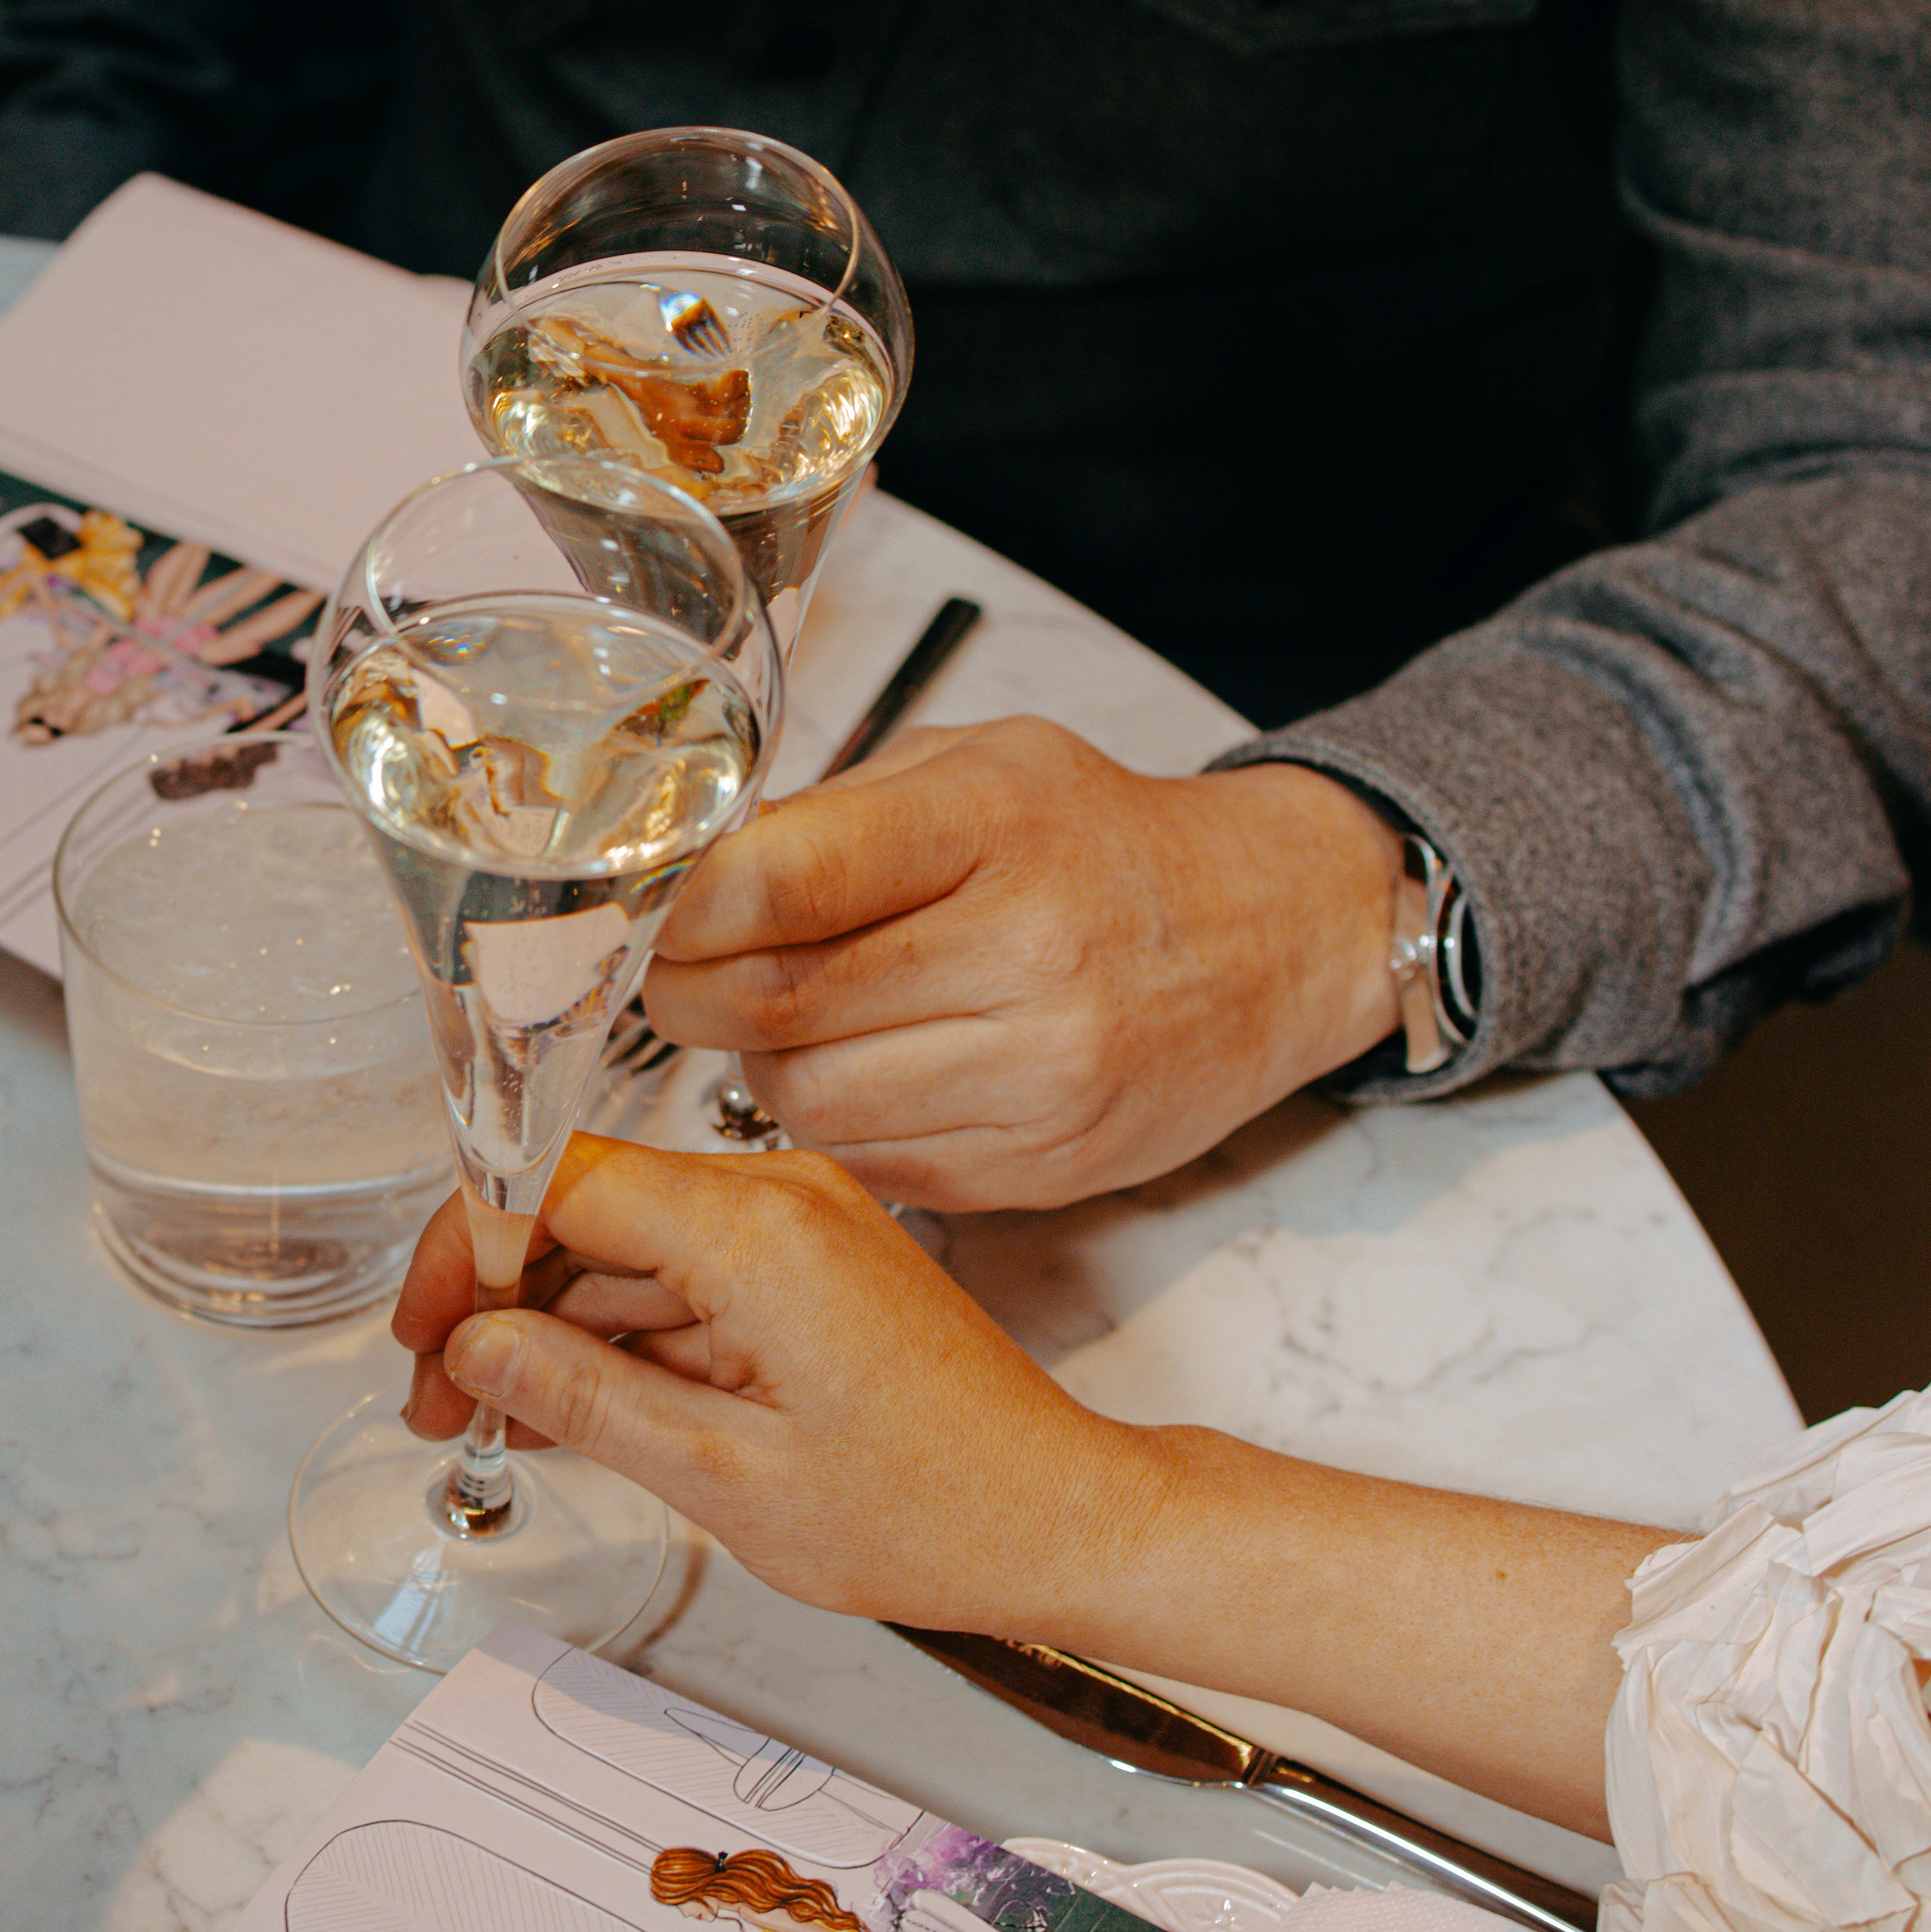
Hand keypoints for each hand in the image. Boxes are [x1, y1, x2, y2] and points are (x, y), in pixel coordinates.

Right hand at [388, 1139, 1162, 1635]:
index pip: (554, 1184)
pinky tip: (573, 1408)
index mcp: (756, 1232)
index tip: (422, 1338)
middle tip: (441, 1404)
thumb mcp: (723, 1478)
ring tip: (494, 1424)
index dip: (464, 1254)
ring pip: (625, 1248)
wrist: (1060, 1520)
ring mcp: (798, 1225)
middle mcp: (778, 1198)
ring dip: (550, 1328)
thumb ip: (585, 1397)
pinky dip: (622, 1336)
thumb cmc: (932, 1511)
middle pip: (582, 1209)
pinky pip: (684, 1275)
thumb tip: (477, 1350)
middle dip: (494, 1303)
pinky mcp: (810, 1261)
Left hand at [632, 720, 1406, 1208]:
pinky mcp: (1046, 1165)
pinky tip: (870, 1071)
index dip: (685, 911)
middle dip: (693, 995)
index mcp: (995, 823)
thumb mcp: (977, 766)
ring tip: (798, 1020)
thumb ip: (835, 815)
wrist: (1272, 934)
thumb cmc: (1098, 842)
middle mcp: (1028, 953)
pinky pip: (872, 1163)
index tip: (657, 916)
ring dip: (765, 1066)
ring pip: (808, 1101)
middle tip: (686, 976)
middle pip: (776, 1006)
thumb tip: (692, 878)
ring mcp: (1044, 1074)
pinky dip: (838, 1124)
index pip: (783, 883)